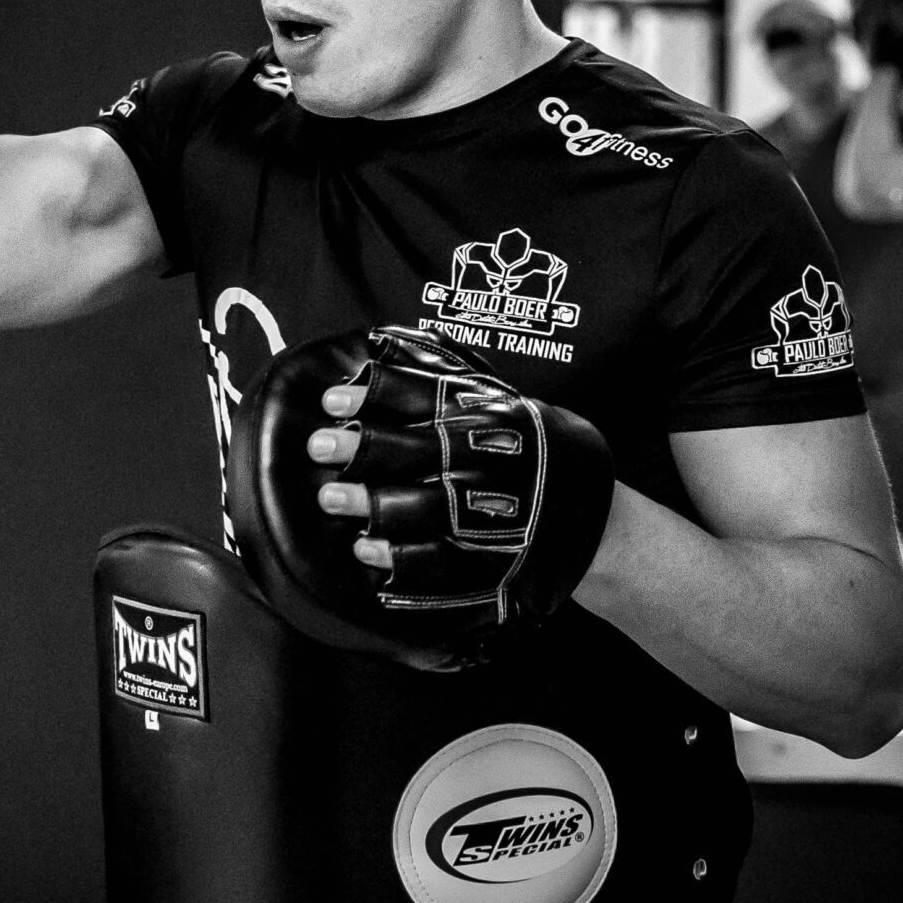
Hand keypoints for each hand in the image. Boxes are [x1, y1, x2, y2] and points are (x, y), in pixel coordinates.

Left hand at [227, 325, 616, 668]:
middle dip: (361, 449)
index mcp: (487, 415)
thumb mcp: (496, 399)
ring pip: (422, 508)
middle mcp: (490, 460)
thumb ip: (441, 372)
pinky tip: (364, 549)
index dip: (375, 396)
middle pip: (417, 452)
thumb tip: (379, 339)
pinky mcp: (491, 558)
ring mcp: (492, 512)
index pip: (425, 397)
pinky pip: (439, 562)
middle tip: (318, 447)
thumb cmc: (524, 444)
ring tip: (330, 498)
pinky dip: (397, 559)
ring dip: (370, 503)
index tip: (332, 400)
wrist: (584, 511)